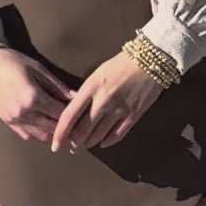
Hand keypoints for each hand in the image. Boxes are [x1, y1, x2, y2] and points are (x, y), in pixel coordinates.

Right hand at [0, 48, 74, 144]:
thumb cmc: (13, 62)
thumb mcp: (38, 69)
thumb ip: (57, 86)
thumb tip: (76, 96)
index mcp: (33, 97)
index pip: (61, 113)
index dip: (73, 113)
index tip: (81, 110)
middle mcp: (24, 112)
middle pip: (53, 128)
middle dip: (66, 125)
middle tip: (75, 120)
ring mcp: (15, 120)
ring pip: (42, 136)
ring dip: (53, 131)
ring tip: (60, 121)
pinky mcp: (9, 123)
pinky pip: (29, 136)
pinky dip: (39, 133)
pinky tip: (44, 123)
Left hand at [51, 50, 165, 154]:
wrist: (150, 61)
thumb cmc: (121, 64)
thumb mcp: (97, 74)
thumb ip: (86, 93)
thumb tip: (76, 111)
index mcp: (91, 88)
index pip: (69, 115)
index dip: (60, 133)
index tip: (55, 144)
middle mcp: (103, 102)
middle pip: (82, 131)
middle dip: (75, 141)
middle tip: (72, 144)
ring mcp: (119, 110)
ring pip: (98, 136)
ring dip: (89, 143)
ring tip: (86, 144)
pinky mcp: (133, 116)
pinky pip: (117, 135)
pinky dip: (107, 142)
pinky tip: (103, 143)